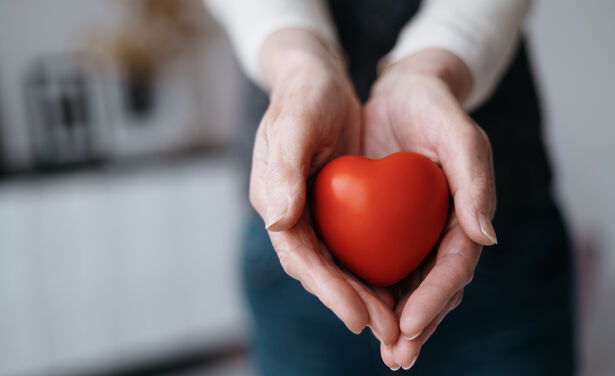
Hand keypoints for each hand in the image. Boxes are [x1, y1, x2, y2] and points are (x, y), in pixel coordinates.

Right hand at [249, 29, 399, 343]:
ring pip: (340, 267)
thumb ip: (282, 172)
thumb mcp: (292, 126)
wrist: (317, 81)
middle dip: (353, 304)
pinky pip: (355, 248)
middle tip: (389, 333)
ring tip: (398, 325)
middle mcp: (293, 216)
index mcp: (275, 202)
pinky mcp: (336, 209)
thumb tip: (279, 223)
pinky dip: (375, 270)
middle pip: (322, 272)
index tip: (359, 317)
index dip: (328, 290)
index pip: (301, 257)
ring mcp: (315, 215)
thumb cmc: (303, 98)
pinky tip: (401, 286)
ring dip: (367, 297)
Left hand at [362, 49, 497, 369]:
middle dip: (416, 324)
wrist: (403, 93)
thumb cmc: (433, 109)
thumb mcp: (458, 133)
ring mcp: (414, 232)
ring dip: (394, 320)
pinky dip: (371, 290)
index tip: (410, 324)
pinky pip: (380, 264)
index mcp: (464, 215)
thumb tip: (487, 238)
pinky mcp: (387, 227)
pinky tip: (357, 309)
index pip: (453, 267)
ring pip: (407, 285)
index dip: (434, 298)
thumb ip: (475, 179)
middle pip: (432, 287)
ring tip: (381, 348)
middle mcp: (440, 230)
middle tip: (397, 356)